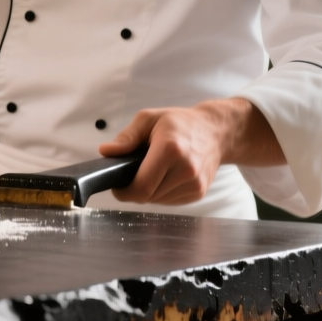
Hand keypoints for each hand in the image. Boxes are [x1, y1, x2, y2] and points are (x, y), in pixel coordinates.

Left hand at [97, 98, 283, 205]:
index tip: (117, 186)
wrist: (215, 131)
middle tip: (133, 173)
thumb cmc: (180, 123)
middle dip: (134, 189)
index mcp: (170, 149)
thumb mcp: (149, 119)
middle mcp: (186, 170)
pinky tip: (165, 175)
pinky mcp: (199, 193)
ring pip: (158, 201)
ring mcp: (195, 184)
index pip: (142, 186)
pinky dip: (162, 192)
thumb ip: (126, 137)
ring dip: (149, 191)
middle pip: (148, 196)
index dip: (124, 192)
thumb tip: (106, 152)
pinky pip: (170, 201)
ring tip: (152, 169)